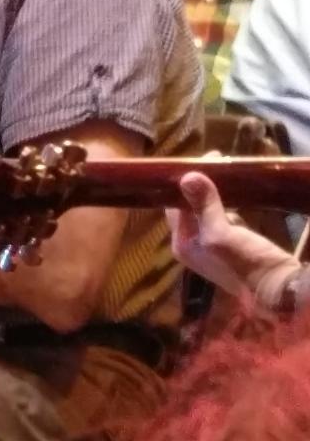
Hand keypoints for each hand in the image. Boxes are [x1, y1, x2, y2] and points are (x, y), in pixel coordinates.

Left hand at [167, 171, 299, 307]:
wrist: (278, 290)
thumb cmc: (245, 263)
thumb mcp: (221, 234)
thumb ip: (204, 206)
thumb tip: (188, 176)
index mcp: (182, 242)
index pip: (174, 204)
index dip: (184, 182)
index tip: (201, 160)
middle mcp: (192, 244)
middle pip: (189, 206)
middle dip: (199, 184)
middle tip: (216, 161)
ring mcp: (212, 245)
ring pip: (206, 210)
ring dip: (214, 192)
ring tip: (224, 170)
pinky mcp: (233, 245)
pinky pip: (223, 218)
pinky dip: (226, 204)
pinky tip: (235, 192)